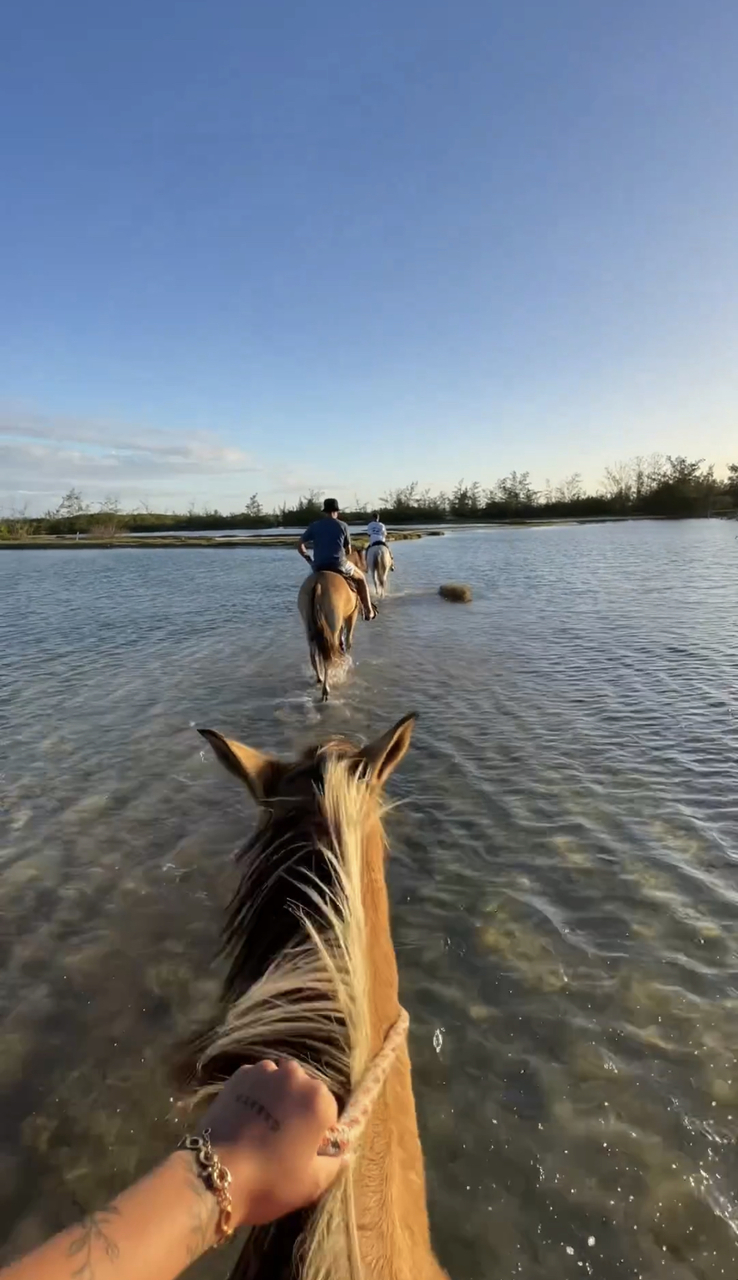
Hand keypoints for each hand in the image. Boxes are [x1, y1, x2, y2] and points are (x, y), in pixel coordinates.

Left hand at [200, 1060, 342, 1225]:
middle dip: (298, 1109)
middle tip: (282, 1140)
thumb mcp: (313, 1183)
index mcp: (318, 1099)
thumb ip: (335, 1164)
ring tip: (260, 1128)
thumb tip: (342, 1154)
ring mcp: (264, 1072)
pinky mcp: (238, 1076)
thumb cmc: (271, 1181)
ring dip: (276, 1098)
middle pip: (304, 1090)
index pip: (329, 1110)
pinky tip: (244, 1119)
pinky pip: (255, 1081)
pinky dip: (254, 1094)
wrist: (214, 1175)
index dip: (318, 1132)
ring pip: (279, 1082)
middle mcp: (295, 1076)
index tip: (304, 1150)